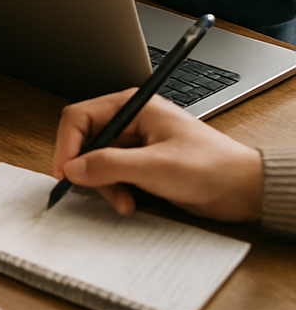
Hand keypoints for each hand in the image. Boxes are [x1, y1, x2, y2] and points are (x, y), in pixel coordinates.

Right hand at [52, 91, 263, 220]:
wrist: (245, 190)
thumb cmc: (213, 167)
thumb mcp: (155, 166)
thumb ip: (109, 165)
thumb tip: (73, 168)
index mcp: (132, 107)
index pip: (80, 118)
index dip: (67, 145)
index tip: (65, 171)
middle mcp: (130, 122)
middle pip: (85, 141)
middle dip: (88, 169)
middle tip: (90, 190)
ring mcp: (135, 144)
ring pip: (97, 162)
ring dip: (103, 185)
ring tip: (122, 201)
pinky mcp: (141, 165)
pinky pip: (112, 176)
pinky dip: (115, 191)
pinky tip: (129, 201)